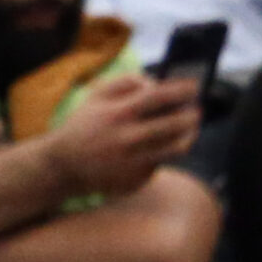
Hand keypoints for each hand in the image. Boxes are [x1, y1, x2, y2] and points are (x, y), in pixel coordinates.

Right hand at [39, 74, 201, 199]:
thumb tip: (154, 82)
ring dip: (189, 136)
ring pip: (177, 147)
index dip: (180, 90)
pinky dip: (164, 153)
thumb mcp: (95, 96)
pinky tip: (158, 148)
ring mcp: (136, 160)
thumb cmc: (83, 126)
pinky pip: (161, 163)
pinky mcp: (139, 178)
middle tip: (196, 111)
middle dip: (192, 115)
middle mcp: (130, 137)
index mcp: (118, 113)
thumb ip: (124, 82)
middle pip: (175, 124)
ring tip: (190, 129)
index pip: (158, 97)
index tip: (194, 86)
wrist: (64, 166)